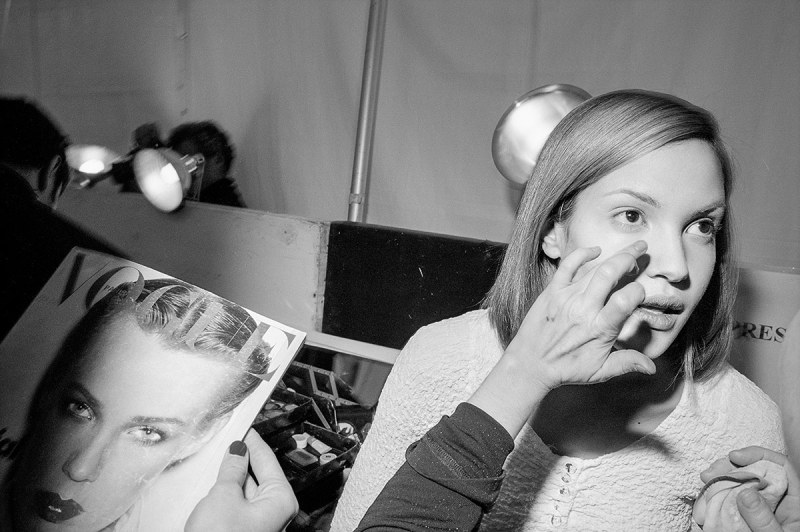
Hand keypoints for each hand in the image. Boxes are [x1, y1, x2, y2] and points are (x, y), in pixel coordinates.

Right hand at [185, 429, 297, 531]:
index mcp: (281, 499)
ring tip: (220, 458)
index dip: (254, 441)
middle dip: (244, 458)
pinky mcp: (243, 530)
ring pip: (247, 490)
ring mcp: (259, 524)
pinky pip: (239, 504)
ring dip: (234, 475)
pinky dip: (228, 491)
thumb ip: (232, 469)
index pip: (268, 460)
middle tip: (229, 439)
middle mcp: (275, 512)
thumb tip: (238, 450)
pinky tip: (217, 482)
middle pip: (259, 474)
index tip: (245, 426)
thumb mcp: (224, 496)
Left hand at [505, 240, 653, 389]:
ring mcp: (566, 297)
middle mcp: (583, 309)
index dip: (638, 292)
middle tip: (642, 250)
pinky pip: (567, 266)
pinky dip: (582, 254)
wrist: (530, 364)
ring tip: (628, 251)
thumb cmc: (565, 369)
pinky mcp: (552, 292)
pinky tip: (595, 251)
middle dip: (630, 257)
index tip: (640, 292)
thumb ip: (626, 364)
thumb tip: (652, 367)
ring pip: (593, 268)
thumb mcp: (599, 371)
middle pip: (610, 273)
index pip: (625, 301)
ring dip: (614, 256)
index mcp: (599, 329)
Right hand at [701, 447, 799, 531]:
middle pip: (757, 470)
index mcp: (796, 502)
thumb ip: (763, 520)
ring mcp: (764, 508)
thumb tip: (745, 493)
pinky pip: (734, 498)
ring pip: (743, 483)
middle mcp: (780, 500)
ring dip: (721, 480)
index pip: (781, 465)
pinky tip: (708, 496)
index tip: (735, 457)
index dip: (758, 454)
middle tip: (710, 473)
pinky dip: (720, 495)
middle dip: (731, 467)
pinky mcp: (749, 516)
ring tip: (706, 482)